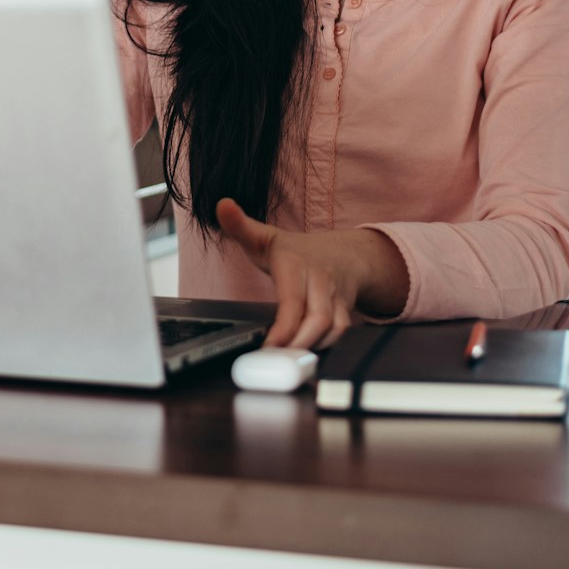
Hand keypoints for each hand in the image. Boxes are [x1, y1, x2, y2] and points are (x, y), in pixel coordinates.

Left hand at [216, 199, 409, 348]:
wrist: (347, 254)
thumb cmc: (298, 251)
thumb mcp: (264, 236)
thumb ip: (239, 226)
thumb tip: (221, 205)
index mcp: (296, 263)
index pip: (293, 300)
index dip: (284, 327)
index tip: (269, 347)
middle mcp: (321, 280)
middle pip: (318, 318)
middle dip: (298, 344)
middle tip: (275, 363)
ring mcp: (337, 296)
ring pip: (334, 328)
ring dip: (313, 348)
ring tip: (287, 363)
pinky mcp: (347, 311)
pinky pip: (342, 333)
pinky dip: (326, 346)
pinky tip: (305, 355)